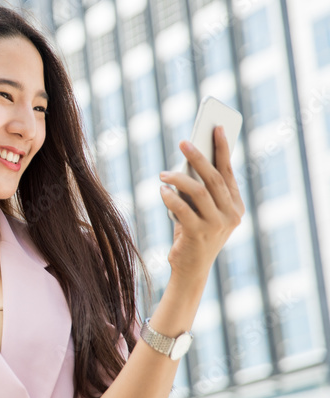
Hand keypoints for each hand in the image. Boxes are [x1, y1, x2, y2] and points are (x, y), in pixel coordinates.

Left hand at [159, 126, 245, 285]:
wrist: (191, 270)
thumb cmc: (192, 233)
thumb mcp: (200, 210)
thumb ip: (199, 190)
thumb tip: (188, 160)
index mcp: (235, 207)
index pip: (228, 172)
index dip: (222, 149)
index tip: (215, 128)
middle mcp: (231, 215)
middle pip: (214, 179)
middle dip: (199, 158)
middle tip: (183, 142)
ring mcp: (217, 226)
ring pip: (199, 192)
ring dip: (178, 179)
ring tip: (162, 174)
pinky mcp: (199, 235)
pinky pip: (183, 210)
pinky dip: (170, 198)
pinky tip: (161, 191)